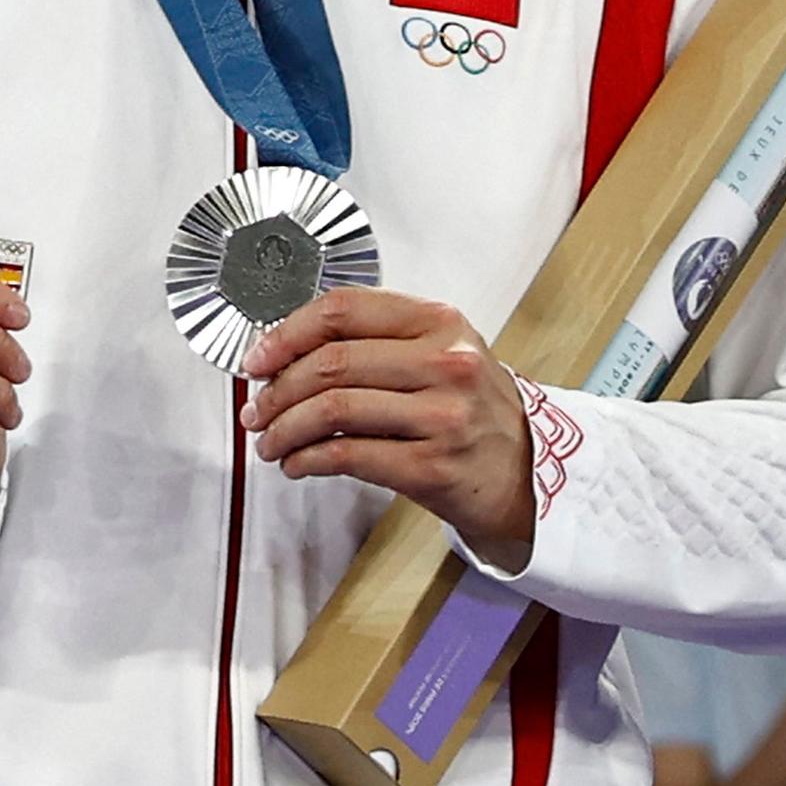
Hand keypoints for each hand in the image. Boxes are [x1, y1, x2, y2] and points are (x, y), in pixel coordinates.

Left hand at [242, 289, 532, 559]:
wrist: (529, 475)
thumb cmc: (474, 412)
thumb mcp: (442, 354)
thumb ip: (378, 341)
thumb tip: (288, 351)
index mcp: (440, 322)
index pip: (343, 310)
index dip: (287, 333)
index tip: (258, 358)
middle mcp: (445, 362)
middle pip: (331, 362)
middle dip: (277, 389)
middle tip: (256, 409)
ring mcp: (442, 415)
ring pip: (332, 409)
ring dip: (285, 428)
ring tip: (271, 441)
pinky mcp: (432, 466)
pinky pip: (347, 456)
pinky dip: (308, 459)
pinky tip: (297, 463)